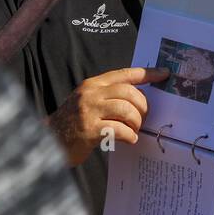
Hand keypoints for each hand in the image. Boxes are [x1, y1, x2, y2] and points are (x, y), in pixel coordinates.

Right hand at [47, 67, 164, 166]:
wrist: (50, 140)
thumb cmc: (73, 123)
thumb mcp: (88, 102)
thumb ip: (108, 97)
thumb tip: (138, 98)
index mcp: (93, 84)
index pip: (124, 73)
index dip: (147, 73)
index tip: (164, 74)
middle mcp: (91, 94)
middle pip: (129, 92)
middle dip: (142, 106)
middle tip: (143, 119)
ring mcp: (89, 111)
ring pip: (126, 110)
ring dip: (136, 122)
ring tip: (134, 130)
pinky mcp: (89, 130)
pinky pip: (119, 129)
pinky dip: (129, 136)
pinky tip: (129, 140)